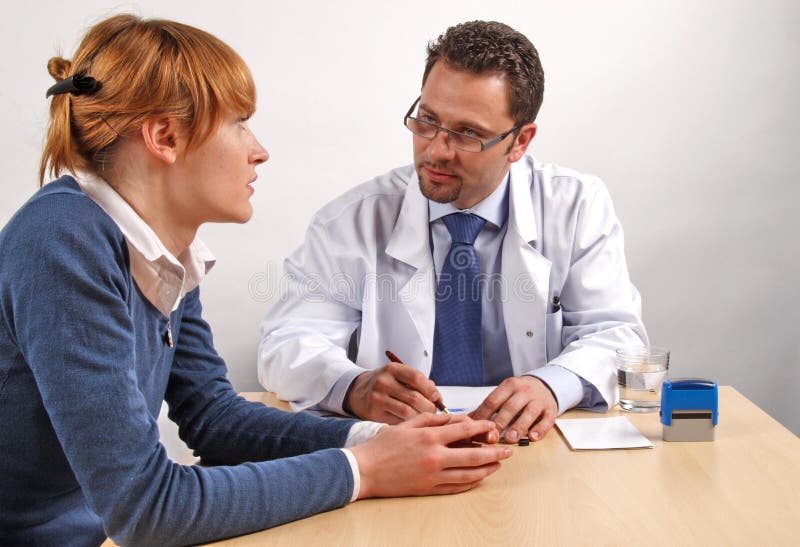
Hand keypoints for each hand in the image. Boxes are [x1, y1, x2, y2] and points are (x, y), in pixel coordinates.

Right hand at [345, 362, 441, 423]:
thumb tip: (437, 397)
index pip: (417, 377)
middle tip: (433, 412)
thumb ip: (419, 383)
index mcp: (393, 369)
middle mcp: (384, 381)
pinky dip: (409, 423)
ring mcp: (378, 397)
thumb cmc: (385, 385)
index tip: (436, 397)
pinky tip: (411, 422)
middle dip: (429, 407)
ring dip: (420, 417)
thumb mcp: (399, 376)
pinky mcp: (374, 412)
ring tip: (424, 418)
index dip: (430, 389)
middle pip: (415, 397)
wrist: (358, 392)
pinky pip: (398, 421)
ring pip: (408, 411)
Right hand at [350, 413, 511, 498]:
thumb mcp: (406, 424)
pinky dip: (470, 482)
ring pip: (468, 474)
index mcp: (429, 437)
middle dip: (494, 452)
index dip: (481, 428)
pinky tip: (478, 478)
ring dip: (487, 469)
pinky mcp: (428, 489)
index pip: (463, 431)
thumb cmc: (382, 446)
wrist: (364, 471)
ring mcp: (433, 475)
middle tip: (508, 450)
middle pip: (473, 455)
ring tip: (498, 465)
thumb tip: (452, 417)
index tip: (491, 427)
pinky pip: (456, 487)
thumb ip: (430, 418)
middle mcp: (434, 457)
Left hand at [470, 376, 557, 442]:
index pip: (493, 400)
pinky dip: (540, 429)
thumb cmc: (520, 392)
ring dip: (519, 426)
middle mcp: (524, 391)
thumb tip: (467, 420)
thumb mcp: (505, 393)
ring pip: (529, 413)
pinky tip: (533, 438)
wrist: (546, 384)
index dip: (484, 415)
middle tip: (492, 436)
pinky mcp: (551, 409)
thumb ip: (489, 406)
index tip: (475, 429)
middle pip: (510, 407)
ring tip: (511, 439)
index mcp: (509, 386)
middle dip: (500, 422)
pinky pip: (547, 420)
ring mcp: (539, 400)